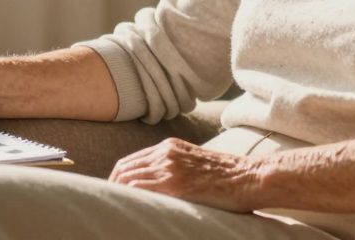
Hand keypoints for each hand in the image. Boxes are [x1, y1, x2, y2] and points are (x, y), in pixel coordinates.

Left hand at [108, 138, 264, 212]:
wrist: (249, 177)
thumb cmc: (229, 177)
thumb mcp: (196, 164)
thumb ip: (176, 169)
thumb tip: (160, 188)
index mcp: (170, 147)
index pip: (131, 161)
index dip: (118, 177)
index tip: (112, 192)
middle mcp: (165, 152)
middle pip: (124, 168)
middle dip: (111, 186)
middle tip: (105, 203)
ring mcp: (168, 166)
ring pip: (127, 178)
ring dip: (115, 193)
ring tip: (111, 208)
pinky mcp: (174, 183)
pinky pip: (139, 188)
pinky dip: (126, 198)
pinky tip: (124, 208)